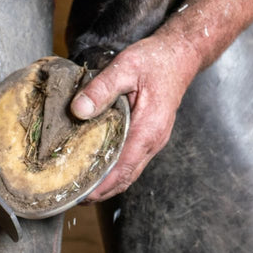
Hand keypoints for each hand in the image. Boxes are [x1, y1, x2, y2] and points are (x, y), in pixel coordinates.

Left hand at [70, 34, 200, 201]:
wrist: (180, 54)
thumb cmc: (156, 60)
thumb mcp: (125, 67)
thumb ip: (101, 89)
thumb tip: (78, 110)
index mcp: (149, 129)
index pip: (123, 169)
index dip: (101, 186)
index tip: (80, 196)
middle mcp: (153, 141)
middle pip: (126, 178)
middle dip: (100, 192)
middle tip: (72, 197)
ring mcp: (153, 140)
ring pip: (129, 172)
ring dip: (107, 184)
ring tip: (80, 188)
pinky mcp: (150, 136)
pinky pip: (131, 161)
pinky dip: (114, 172)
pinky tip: (97, 169)